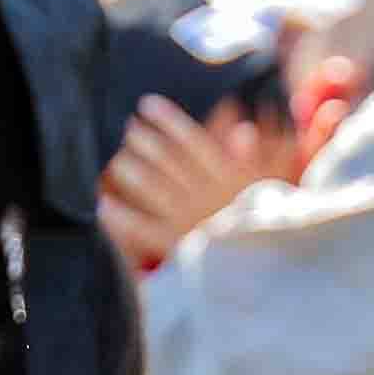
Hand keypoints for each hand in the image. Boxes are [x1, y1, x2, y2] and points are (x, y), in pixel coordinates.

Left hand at [100, 98, 268, 268]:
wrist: (271, 271)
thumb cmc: (269, 224)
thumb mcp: (269, 191)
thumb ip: (252, 161)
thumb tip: (243, 129)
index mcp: (231, 179)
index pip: (195, 141)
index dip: (169, 120)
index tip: (147, 103)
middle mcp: (207, 196)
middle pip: (169, 161)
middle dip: (145, 141)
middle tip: (129, 128)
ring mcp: (191, 220)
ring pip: (154, 189)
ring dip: (132, 171)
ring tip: (116, 160)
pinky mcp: (179, 246)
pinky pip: (144, 230)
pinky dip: (121, 218)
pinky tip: (102, 206)